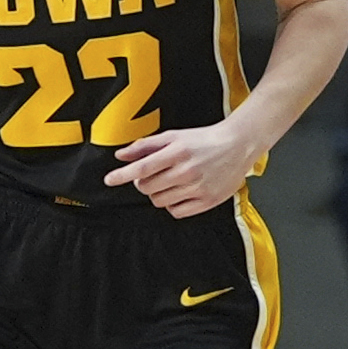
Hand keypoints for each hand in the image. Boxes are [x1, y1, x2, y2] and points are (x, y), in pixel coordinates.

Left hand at [104, 120, 262, 217]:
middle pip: (148, 187)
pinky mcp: (208, 201)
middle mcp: (187, 171)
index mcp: (178, 152)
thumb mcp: (174, 136)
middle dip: (143, 183)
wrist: (238, 145)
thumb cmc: (204, 140)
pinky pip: (176, 212)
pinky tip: (178, 193)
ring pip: (160, 201)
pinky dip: (172, 205)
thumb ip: (146, 146)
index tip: (109, 180)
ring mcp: (198, 187)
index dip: (122, 175)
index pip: (142, 168)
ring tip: (168, 182)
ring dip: (157, 193)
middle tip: (152, 175)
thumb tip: (121, 155)